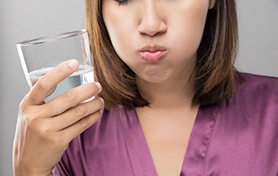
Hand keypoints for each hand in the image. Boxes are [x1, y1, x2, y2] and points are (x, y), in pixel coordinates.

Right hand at [13, 60, 103, 175]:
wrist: (28, 162)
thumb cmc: (31, 134)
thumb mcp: (29, 114)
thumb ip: (42, 99)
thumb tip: (63, 81)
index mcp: (28, 105)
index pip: (44, 84)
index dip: (60, 71)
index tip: (74, 63)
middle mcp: (36, 116)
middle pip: (68, 98)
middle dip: (87, 90)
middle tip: (97, 85)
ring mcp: (48, 129)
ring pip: (78, 112)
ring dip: (93, 104)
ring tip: (100, 100)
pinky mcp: (59, 140)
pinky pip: (81, 125)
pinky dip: (93, 117)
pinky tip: (97, 112)